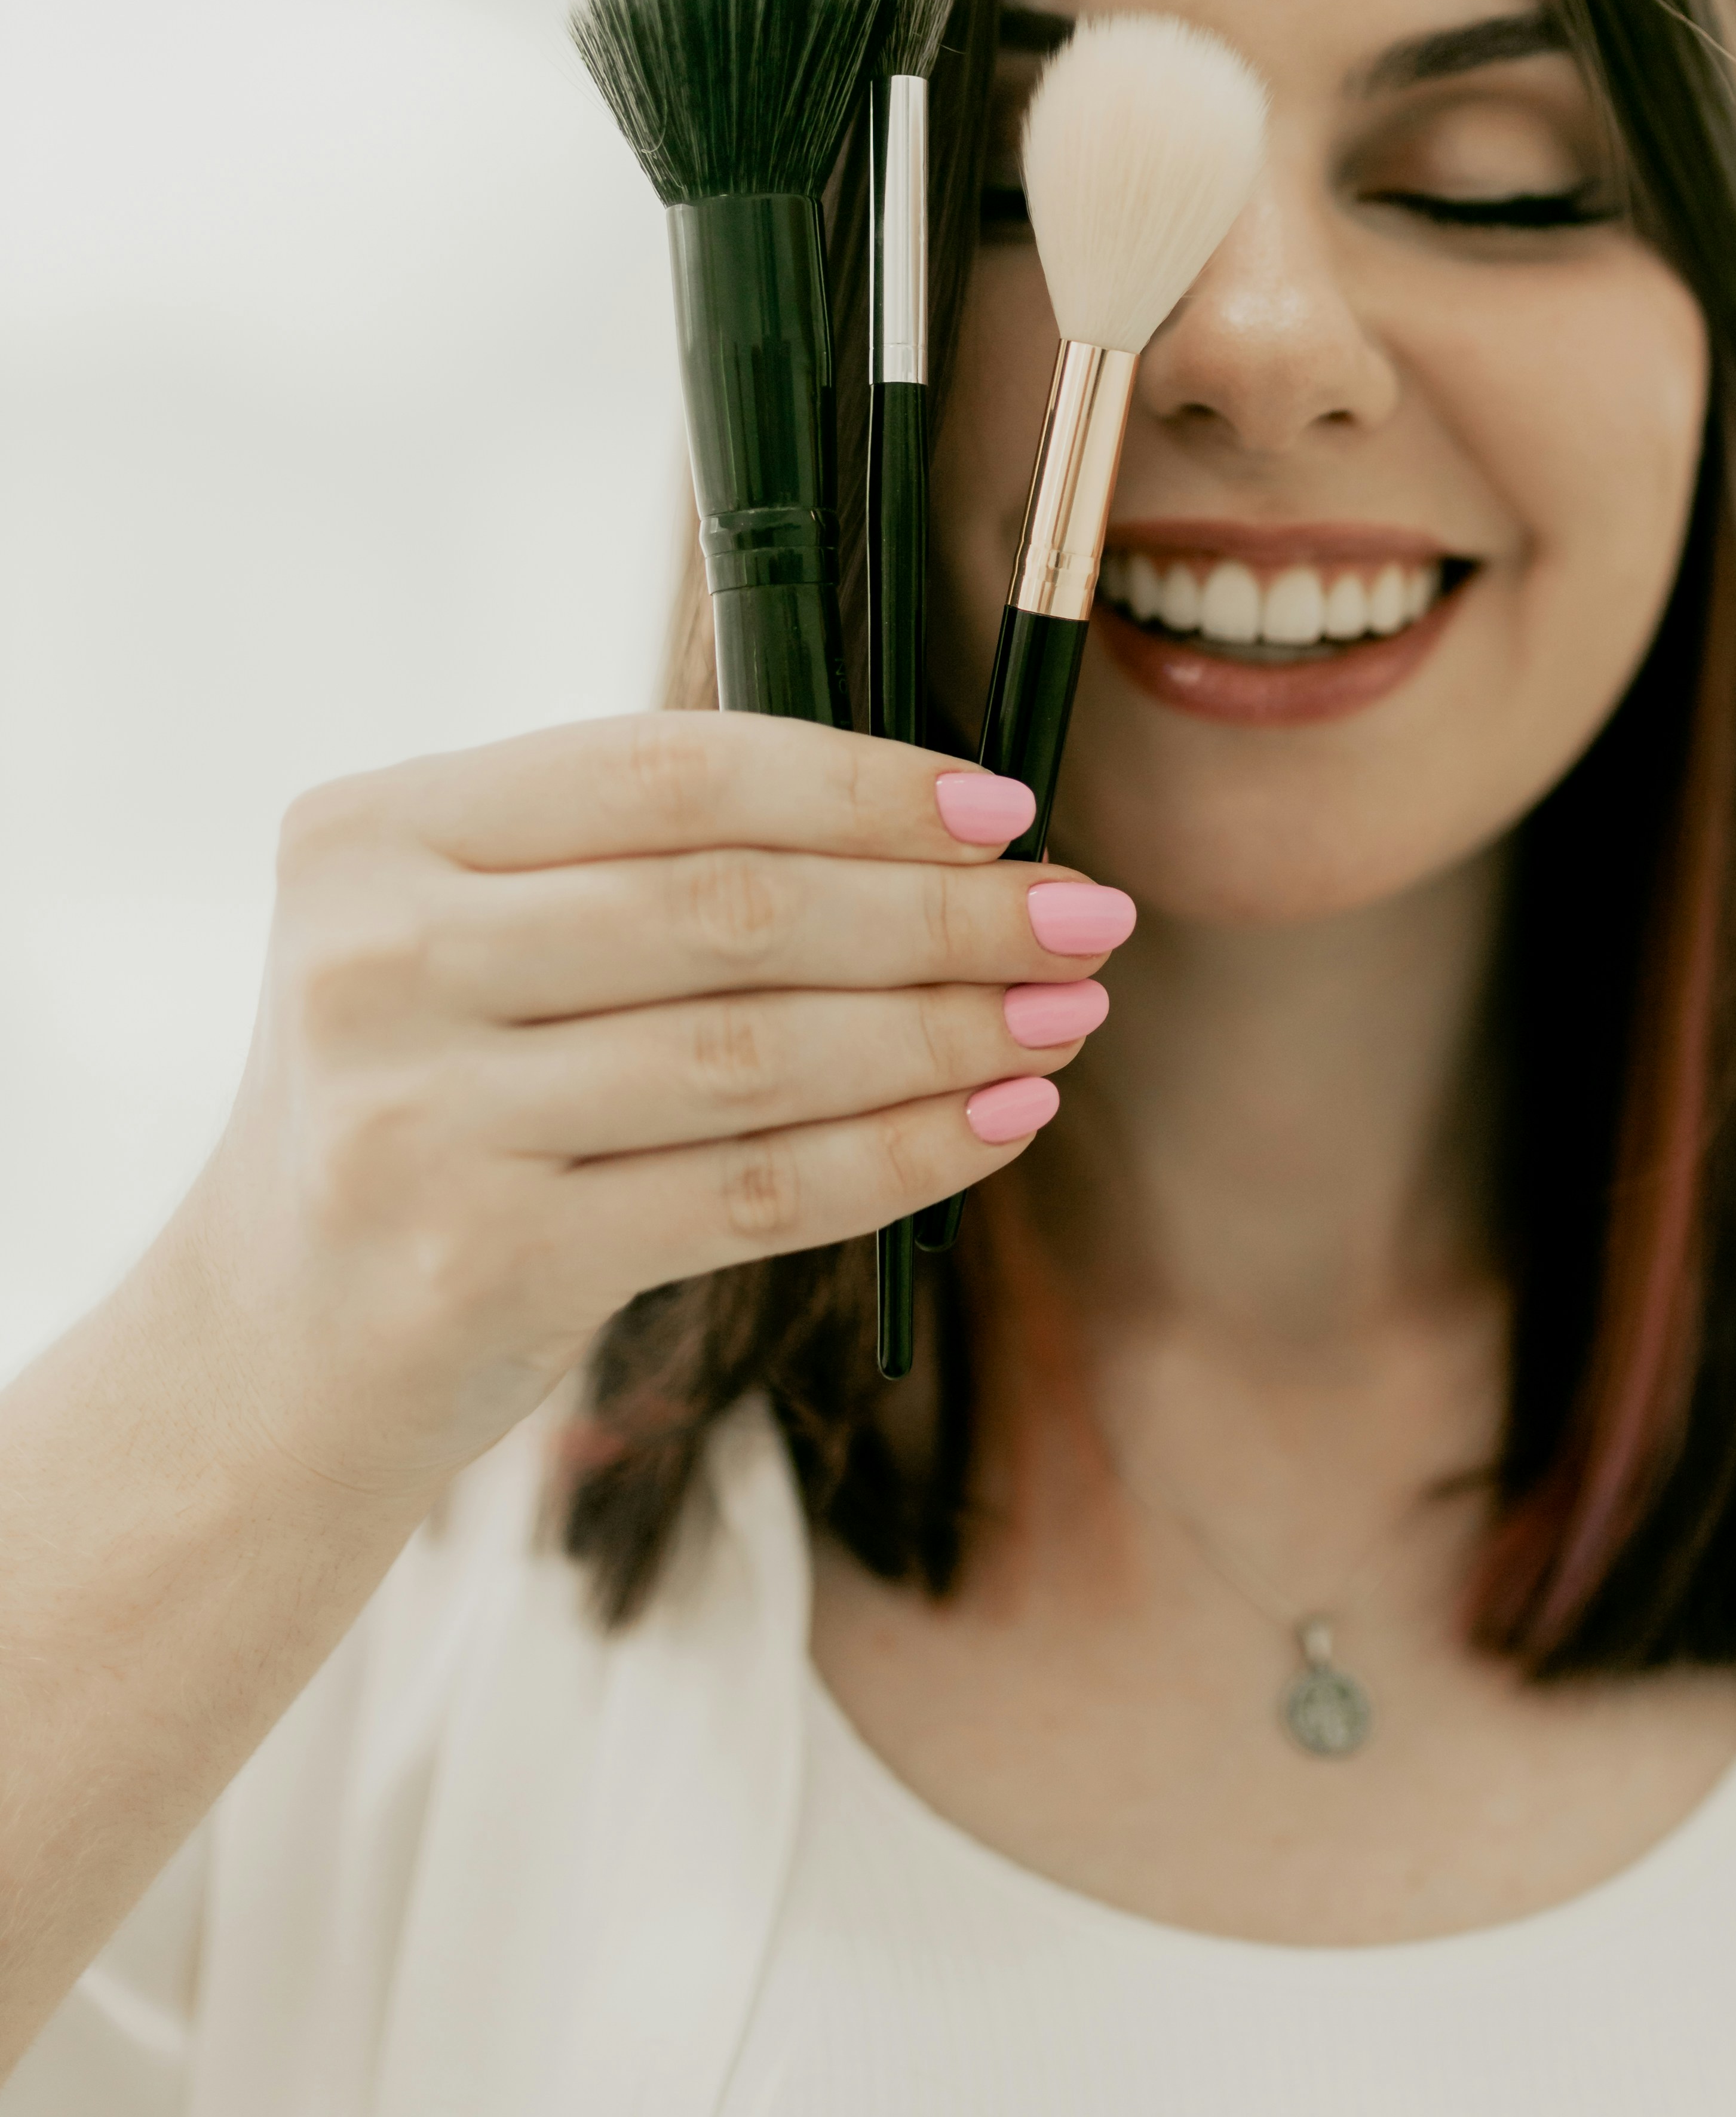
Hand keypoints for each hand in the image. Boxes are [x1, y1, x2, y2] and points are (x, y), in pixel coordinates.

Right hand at [173, 713, 1127, 1512]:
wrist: (271, 1347)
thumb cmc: (423, 1107)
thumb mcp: (462, 943)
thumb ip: (637, 869)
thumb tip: (941, 829)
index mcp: (370, 833)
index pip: (667, 769)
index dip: (860, 784)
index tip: (1007, 805)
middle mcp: (375, 960)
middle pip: (731, 908)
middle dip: (942, 910)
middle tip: (1083, 914)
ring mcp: (417, 1116)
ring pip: (759, 1053)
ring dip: (947, 1030)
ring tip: (1065, 1013)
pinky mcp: (481, 1260)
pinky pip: (751, 1191)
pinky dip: (902, 1153)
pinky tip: (1000, 1119)